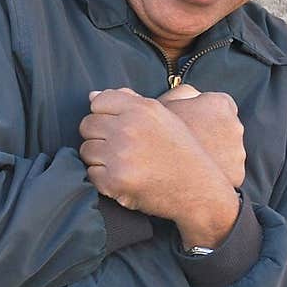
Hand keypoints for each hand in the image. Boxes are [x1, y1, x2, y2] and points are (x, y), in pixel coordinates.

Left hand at [79, 88, 240, 246]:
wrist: (199, 190)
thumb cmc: (182, 153)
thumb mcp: (164, 118)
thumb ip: (129, 102)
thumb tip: (92, 96)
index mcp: (141, 109)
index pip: (99, 102)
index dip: (104, 115)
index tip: (116, 127)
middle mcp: (129, 128)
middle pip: (87, 125)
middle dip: (99, 137)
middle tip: (119, 149)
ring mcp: (120, 155)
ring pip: (86, 150)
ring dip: (100, 159)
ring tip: (123, 164)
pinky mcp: (115, 180)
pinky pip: (92, 174)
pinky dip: (103, 179)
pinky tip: (123, 179)